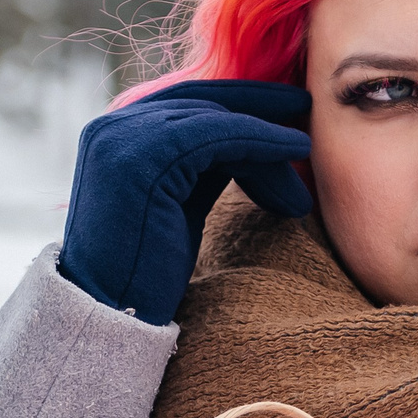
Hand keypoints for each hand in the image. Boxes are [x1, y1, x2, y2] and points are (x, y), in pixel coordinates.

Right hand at [57, 79, 311, 325]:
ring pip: (215, 118)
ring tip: (307, 148)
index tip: (285, 107)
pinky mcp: (146, 156)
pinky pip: (220, 135)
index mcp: (115, 136)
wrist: (111, 316)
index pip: (186, 102)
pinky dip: (263, 139)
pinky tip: (296, 147)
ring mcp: (125, 138)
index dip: (238, 101)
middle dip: (257, 105)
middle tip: (305, 107)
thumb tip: (250, 142)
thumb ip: (201, 166)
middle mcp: (112, 127)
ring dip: (267, 133)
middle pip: (201, 102)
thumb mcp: (180, 203)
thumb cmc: (148, 272)